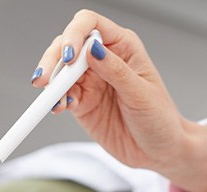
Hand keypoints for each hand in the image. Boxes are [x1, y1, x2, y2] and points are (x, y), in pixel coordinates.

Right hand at [33, 10, 206, 191]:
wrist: (159, 151)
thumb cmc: (159, 119)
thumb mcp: (141, 94)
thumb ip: (116, 71)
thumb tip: (93, 48)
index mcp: (122, 47)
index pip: (90, 25)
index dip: (74, 34)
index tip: (69, 56)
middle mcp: (103, 60)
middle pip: (68, 46)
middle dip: (54, 60)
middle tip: (46, 80)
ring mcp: (91, 82)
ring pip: (61, 72)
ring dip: (52, 83)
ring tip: (52, 99)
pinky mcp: (82, 104)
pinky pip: (62, 96)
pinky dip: (56, 101)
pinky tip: (58, 107)